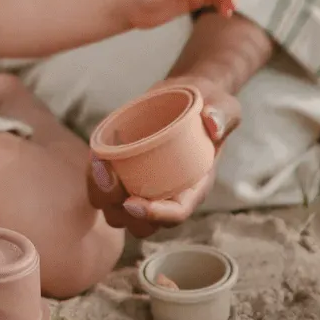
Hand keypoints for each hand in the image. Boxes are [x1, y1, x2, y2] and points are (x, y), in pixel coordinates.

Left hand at [85, 77, 240, 236]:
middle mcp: (168, 193)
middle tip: (110, 177)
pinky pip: (104, 189)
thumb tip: (212, 121)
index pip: (176, 213)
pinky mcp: (126, 171)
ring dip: (104, 197)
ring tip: (100, 167)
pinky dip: (95, 180)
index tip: (133, 203)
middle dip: (121, 210)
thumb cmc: (210, 105)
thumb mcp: (224, 106)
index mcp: (194, 187)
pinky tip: (95, 158)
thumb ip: (223, 114)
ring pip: (117, 212)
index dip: (154, 216)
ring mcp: (145, 186)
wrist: (189, 95)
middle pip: (141, 224)